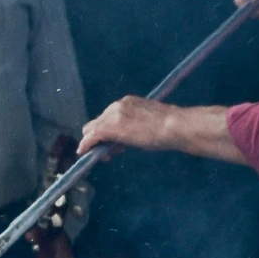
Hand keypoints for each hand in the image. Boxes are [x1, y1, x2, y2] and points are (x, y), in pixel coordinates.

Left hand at [79, 97, 245, 163]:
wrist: (174, 126)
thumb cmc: (170, 127)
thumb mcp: (150, 122)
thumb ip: (136, 125)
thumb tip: (131, 134)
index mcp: (127, 102)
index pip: (109, 116)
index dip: (109, 131)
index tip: (117, 144)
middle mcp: (117, 105)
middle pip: (98, 122)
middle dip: (101, 137)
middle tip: (111, 152)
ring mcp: (113, 116)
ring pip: (92, 129)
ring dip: (96, 143)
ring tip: (106, 156)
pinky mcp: (110, 128)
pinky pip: (91, 137)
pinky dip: (86, 145)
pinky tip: (84, 152)